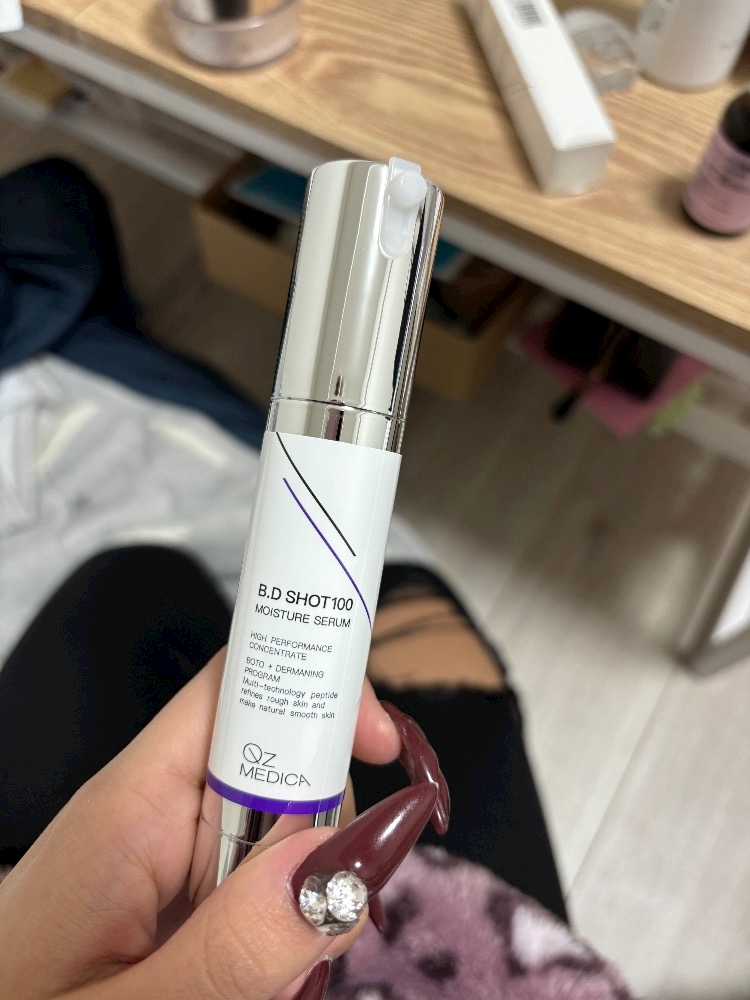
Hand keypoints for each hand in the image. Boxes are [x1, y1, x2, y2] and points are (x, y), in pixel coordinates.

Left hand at [0, 649, 440, 999]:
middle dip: (329, 828)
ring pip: (282, 826)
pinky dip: (283, 922)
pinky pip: (258, 878)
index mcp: (132, 805)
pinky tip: (260, 976)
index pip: (236, 685)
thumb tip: (351, 859)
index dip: (316, 685)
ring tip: (275, 978)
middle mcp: (153, 811)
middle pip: (281, 761)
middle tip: (325, 917)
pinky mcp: (174, 893)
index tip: (385, 744)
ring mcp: (166, 854)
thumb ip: (236, 946)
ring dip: (310, 891)